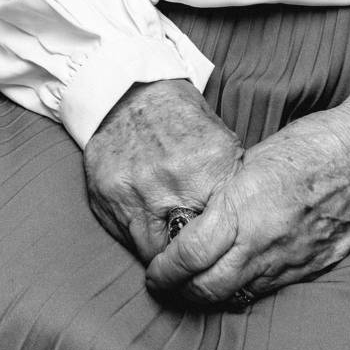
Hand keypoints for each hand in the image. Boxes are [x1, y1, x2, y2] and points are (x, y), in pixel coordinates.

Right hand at [83, 78, 243, 261]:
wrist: (131, 91)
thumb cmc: (181, 118)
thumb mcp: (221, 140)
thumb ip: (230, 181)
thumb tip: (241, 223)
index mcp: (210, 167)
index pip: (222, 231)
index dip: (219, 247)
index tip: (218, 252)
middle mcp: (173, 181)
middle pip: (186, 248)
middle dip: (189, 257)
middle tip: (192, 256)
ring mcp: (137, 190)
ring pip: (151, 250)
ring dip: (160, 252)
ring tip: (167, 243)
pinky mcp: (108, 195)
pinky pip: (124, 236)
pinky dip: (135, 237)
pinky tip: (144, 224)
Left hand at [144, 83, 349, 307]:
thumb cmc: (311, 144)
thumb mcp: (253, 160)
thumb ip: (226, 195)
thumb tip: (200, 218)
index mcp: (242, 206)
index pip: (188, 255)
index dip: (163, 272)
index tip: (154, 273)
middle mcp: (262, 240)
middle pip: (207, 288)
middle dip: (181, 293)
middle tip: (169, 286)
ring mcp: (289, 259)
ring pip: (237, 295)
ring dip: (214, 294)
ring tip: (200, 285)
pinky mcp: (311, 268)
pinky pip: (269, 289)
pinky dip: (248, 287)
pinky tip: (241, 276)